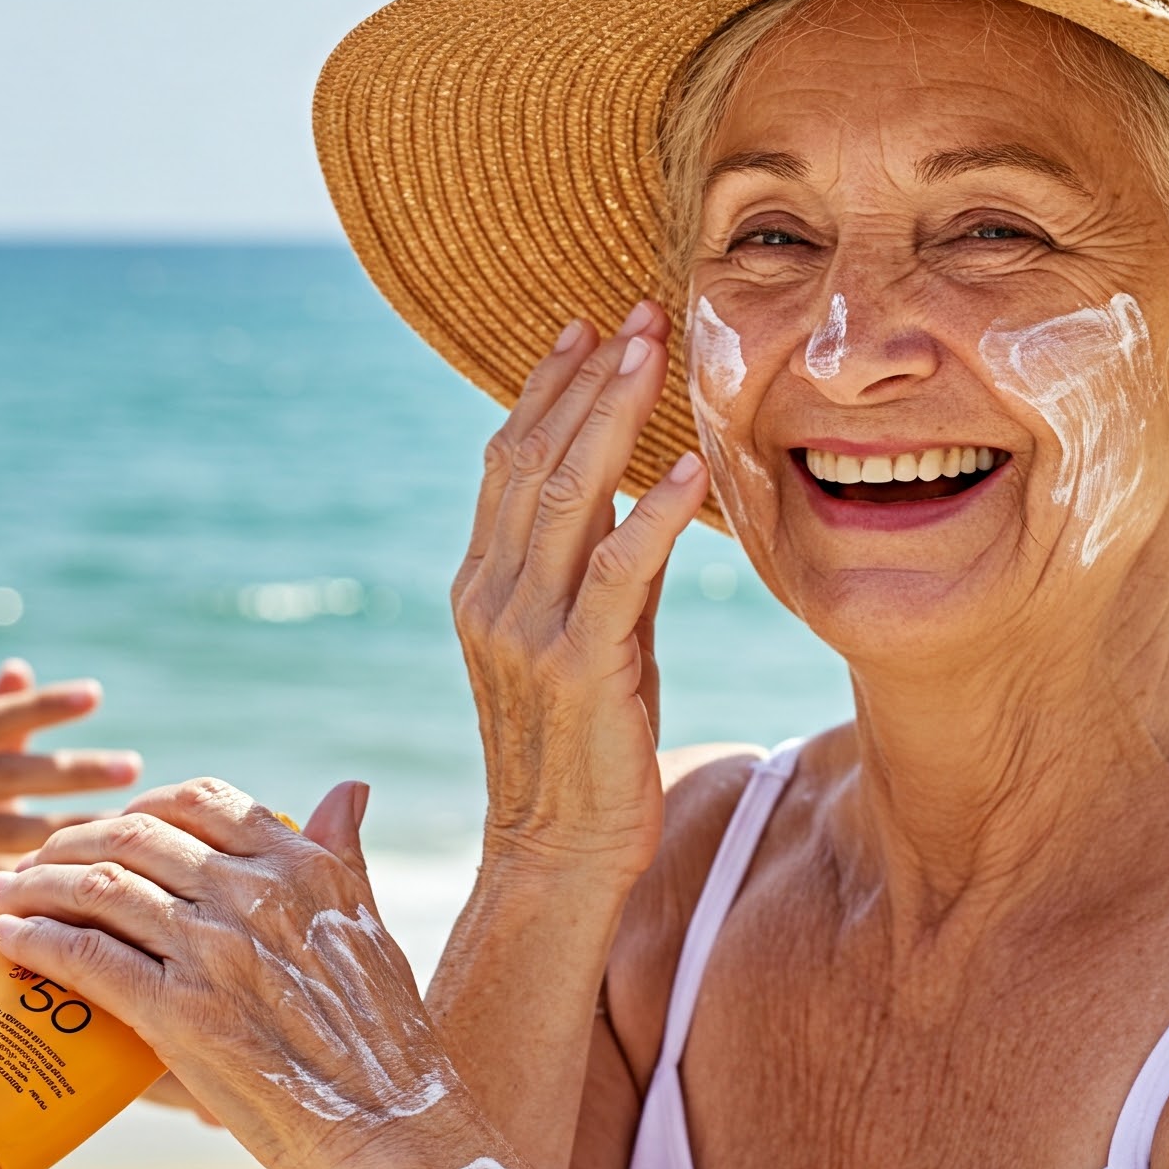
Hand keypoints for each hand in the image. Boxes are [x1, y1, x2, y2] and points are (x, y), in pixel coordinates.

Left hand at [0, 777, 454, 1168]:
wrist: (390, 1130)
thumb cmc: (383, 1039)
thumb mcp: (370, 924)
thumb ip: (344, 854)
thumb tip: (348, 789)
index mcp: (304, 866)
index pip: (202, 801)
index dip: (141, 805)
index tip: (111, 828)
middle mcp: (257, 893)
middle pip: (136, 835)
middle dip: (72, 840)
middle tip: (36, 861)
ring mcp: (215, 950)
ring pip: (102, 887)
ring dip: (37, 882)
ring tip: (6, 892)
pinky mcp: (180, 1012)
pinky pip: (87, 957)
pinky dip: (38, 939)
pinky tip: (10, 937)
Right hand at [453, 302, 707, 884]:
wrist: (556, 854)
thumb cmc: (584, 750)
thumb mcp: (591, 642)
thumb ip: (607, 571)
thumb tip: (646, 496)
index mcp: (481, 585)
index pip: (506, 463)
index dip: (546, 389)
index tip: (587, 330)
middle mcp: (491, 596)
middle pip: (531, 460)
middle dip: (586, 379)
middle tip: (635, 314)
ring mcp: (526, 630)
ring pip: (566, 497)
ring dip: (614, 416)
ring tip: (652, 350)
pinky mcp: (578, 666)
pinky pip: (617, 572)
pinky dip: (653, 514)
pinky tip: (687, 468)